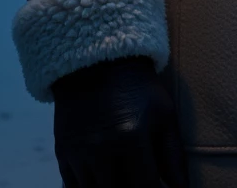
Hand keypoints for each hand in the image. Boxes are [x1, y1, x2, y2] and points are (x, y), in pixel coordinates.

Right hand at [52, 55, 188, 187]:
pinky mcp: (62, 154)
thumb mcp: (164, 114)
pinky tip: (105, 179)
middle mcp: (102, 149)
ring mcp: (79, 154)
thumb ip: (174, 157)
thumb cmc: (139, 88)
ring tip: (123, 177)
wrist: (96, 60)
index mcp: (132, 138)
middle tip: (140, 179)